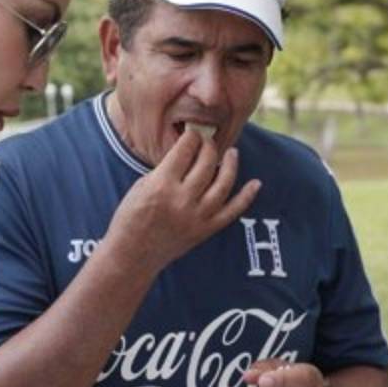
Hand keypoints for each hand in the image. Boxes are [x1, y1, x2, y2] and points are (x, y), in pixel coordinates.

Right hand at [105, 129, 260, 273]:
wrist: (132, 254)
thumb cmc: (131, 216)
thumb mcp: (142, 185)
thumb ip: (166, 169)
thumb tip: (189, 152)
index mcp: (162, 185)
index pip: (185, 149)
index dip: (191, 136)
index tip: (193, 132)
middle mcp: (182, 200)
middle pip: (206, 162)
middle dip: (208, 146)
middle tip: (207, 141)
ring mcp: (197, 216)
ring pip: (223, 183)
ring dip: (231, 164)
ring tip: (233, 153)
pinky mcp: (205, 230)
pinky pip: (232, 211)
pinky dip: (246, 197)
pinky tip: (256, 183)